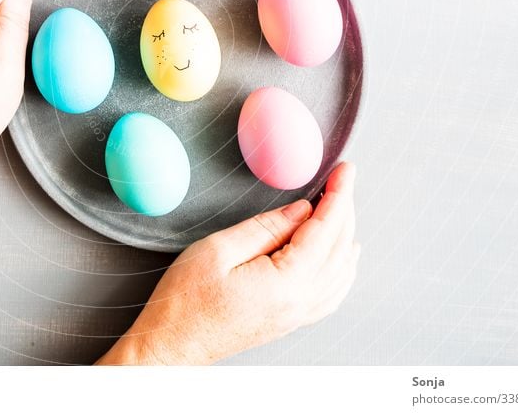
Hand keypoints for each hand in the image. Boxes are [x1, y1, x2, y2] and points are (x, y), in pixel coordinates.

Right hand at [97, 162, 359, 364]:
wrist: (172, 346)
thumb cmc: (186, 302)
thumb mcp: (219, 249)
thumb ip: (265, 228)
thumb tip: (302, 210)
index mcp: (286, 282)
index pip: (325, 229)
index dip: (337, 195)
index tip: (345, 171)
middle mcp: (300, 302)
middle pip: (338, 248)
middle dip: (344, 208)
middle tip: (343, 179)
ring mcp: (297, 315)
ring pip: (340, 270)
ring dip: (345, 234)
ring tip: (340, 206)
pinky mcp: (289, 321)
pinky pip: (331, 292)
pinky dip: (342, 267)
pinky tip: (341, 255)